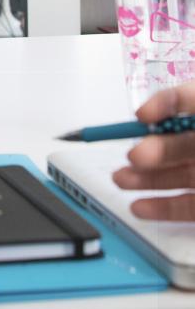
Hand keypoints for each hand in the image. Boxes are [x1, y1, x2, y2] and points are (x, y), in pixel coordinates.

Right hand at [113, 83, 194, 220]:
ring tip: (121, 179)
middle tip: (136, 157)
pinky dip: (161, 208)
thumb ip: (190, 102)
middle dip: (150, 150)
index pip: (188, 100)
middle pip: (177, 143)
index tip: (144, 116)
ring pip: (175, 175)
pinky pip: (185, 206)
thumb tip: (150, 115)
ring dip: (144, 179)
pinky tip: (140, 206)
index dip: (164, 105)